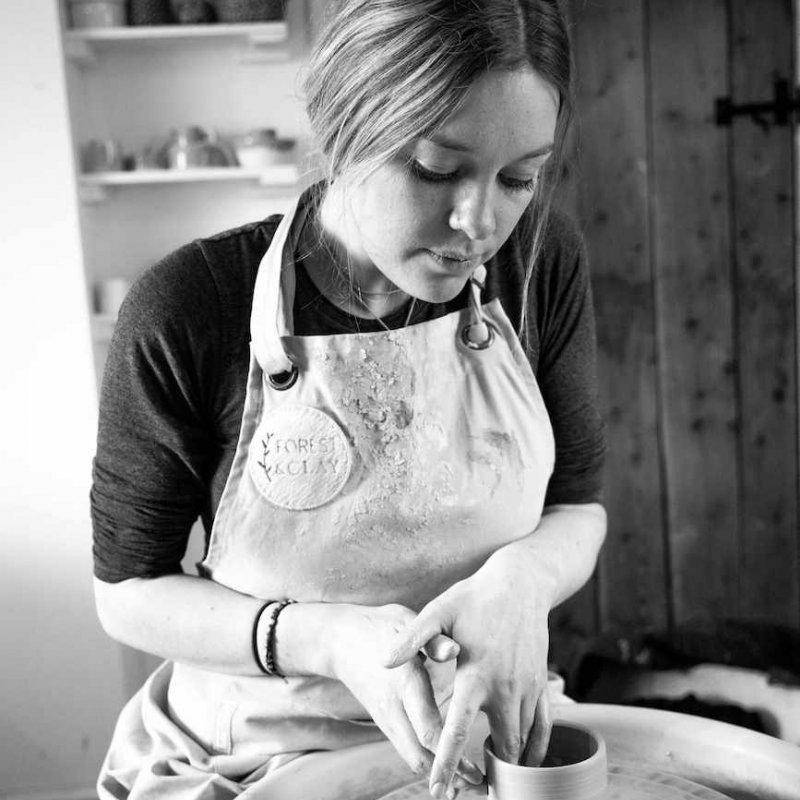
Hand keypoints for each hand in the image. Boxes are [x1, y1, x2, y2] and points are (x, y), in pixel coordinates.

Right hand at [326, 603, 482, 786]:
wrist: (339, 639)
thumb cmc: (379, 626)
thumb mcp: (404, 622)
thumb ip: (431, 640)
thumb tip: (456, 650)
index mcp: (404, 681)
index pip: (427, 728)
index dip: (450, 753)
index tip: (475, 768)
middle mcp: (393, 707)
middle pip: (418, 755)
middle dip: (448, 774)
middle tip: (479, 783)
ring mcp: (386, 717)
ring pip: (411, 757)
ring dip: (438, 771)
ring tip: (469, 781)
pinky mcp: (384, 720)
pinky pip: (406, 748)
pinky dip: (426, 760)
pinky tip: (446, 763)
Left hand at [383, 549, 555, 796]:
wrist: (521, 583)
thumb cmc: (475, 597)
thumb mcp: (439, 611)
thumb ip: (412, 639)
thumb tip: (382, 661)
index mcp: (476, 675)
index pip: (458, 731)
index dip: (447, 764)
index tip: (437, 791)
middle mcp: (506, 688)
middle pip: (501, 748)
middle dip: (487, 775)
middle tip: (468, 790)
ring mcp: (528, 688)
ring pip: (524, 742)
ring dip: (509, 763)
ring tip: (491, 778)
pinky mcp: (541, 684)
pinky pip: (544, 728)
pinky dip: (535, 749)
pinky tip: (523, 760)